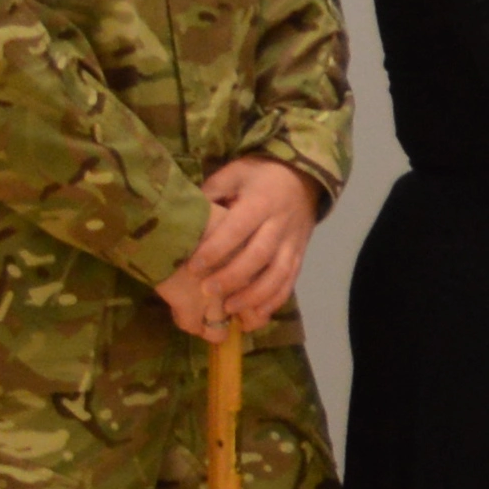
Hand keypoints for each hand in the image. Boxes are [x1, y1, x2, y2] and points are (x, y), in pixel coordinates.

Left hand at [155, 159, 319, 338]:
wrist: (304, 177)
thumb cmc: (260, 175)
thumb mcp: (235, 173)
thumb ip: (212, 192)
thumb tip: (183, 213)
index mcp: (261, 202)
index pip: (238, 229)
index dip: (216, 249)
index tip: (194, 267)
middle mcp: (280, 224)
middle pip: (259, 255)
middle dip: (233, 277)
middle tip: (207, 292)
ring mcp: (293, 242)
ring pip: (278, 273)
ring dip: (254, 295)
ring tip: (230, 310)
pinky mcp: (300, 255)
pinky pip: (290, 281)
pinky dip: (275, 300)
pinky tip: (256, 314)